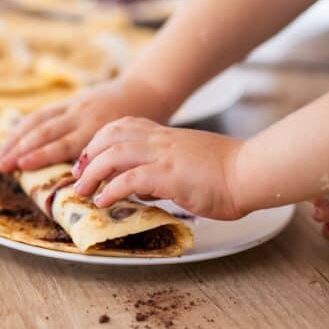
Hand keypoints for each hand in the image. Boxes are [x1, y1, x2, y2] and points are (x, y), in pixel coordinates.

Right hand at [0, 78, 167, 172]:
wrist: (144, 89)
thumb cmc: (141, 124)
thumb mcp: (130, 144)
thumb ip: (108, 160)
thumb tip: (88, 184)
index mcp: (97, 128)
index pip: (62, 145)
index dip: (40, 156)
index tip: (21, 168)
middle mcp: (80, 116)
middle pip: (43, 133)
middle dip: (20, 150)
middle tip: (2, 166)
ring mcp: (73, 106)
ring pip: (38, 121)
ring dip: (17, 137)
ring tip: (1, 154)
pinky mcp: (69, 101)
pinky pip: (42, 113)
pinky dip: (24, 125)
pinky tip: (12, 136)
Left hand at [72, 117, 247, 220]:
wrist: (251, 171)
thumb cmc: (226, 172)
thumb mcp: (188, 163)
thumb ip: (163, 170)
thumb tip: (142, 188)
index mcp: (165, 136)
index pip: (121, 126)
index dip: (98, 141)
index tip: (88, 159)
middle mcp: (160, 141)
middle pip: (109, 136)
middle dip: (87, 155)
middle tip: (77, 176)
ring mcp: (164, 156)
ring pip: (113, 155)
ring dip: (92, 174)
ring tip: (82, 192)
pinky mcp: (169, 176)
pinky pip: (130, 179)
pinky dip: (111, 190)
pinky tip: (104, 202)